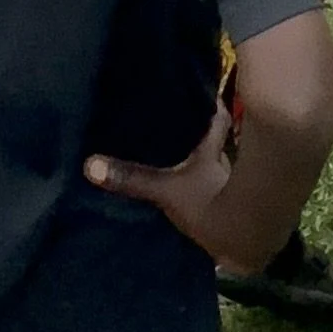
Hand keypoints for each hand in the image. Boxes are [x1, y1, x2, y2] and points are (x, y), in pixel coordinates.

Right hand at [83, 103, 236, 256]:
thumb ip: (132, 179)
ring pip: (213, 163)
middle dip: (200, 130)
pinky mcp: (229, 207)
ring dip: (201, 158)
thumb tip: (91, 165)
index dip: (211, 102)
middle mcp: (223, 162)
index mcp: (211, 150)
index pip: (216, 116)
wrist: (241, 243)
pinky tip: (187, 189)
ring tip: (179, 150)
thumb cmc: (207, 205)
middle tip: (180, 117)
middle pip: (215, 139)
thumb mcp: (165, 190)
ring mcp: (229, 184)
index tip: (200, 87)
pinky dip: (202, 185)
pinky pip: (212, 187)